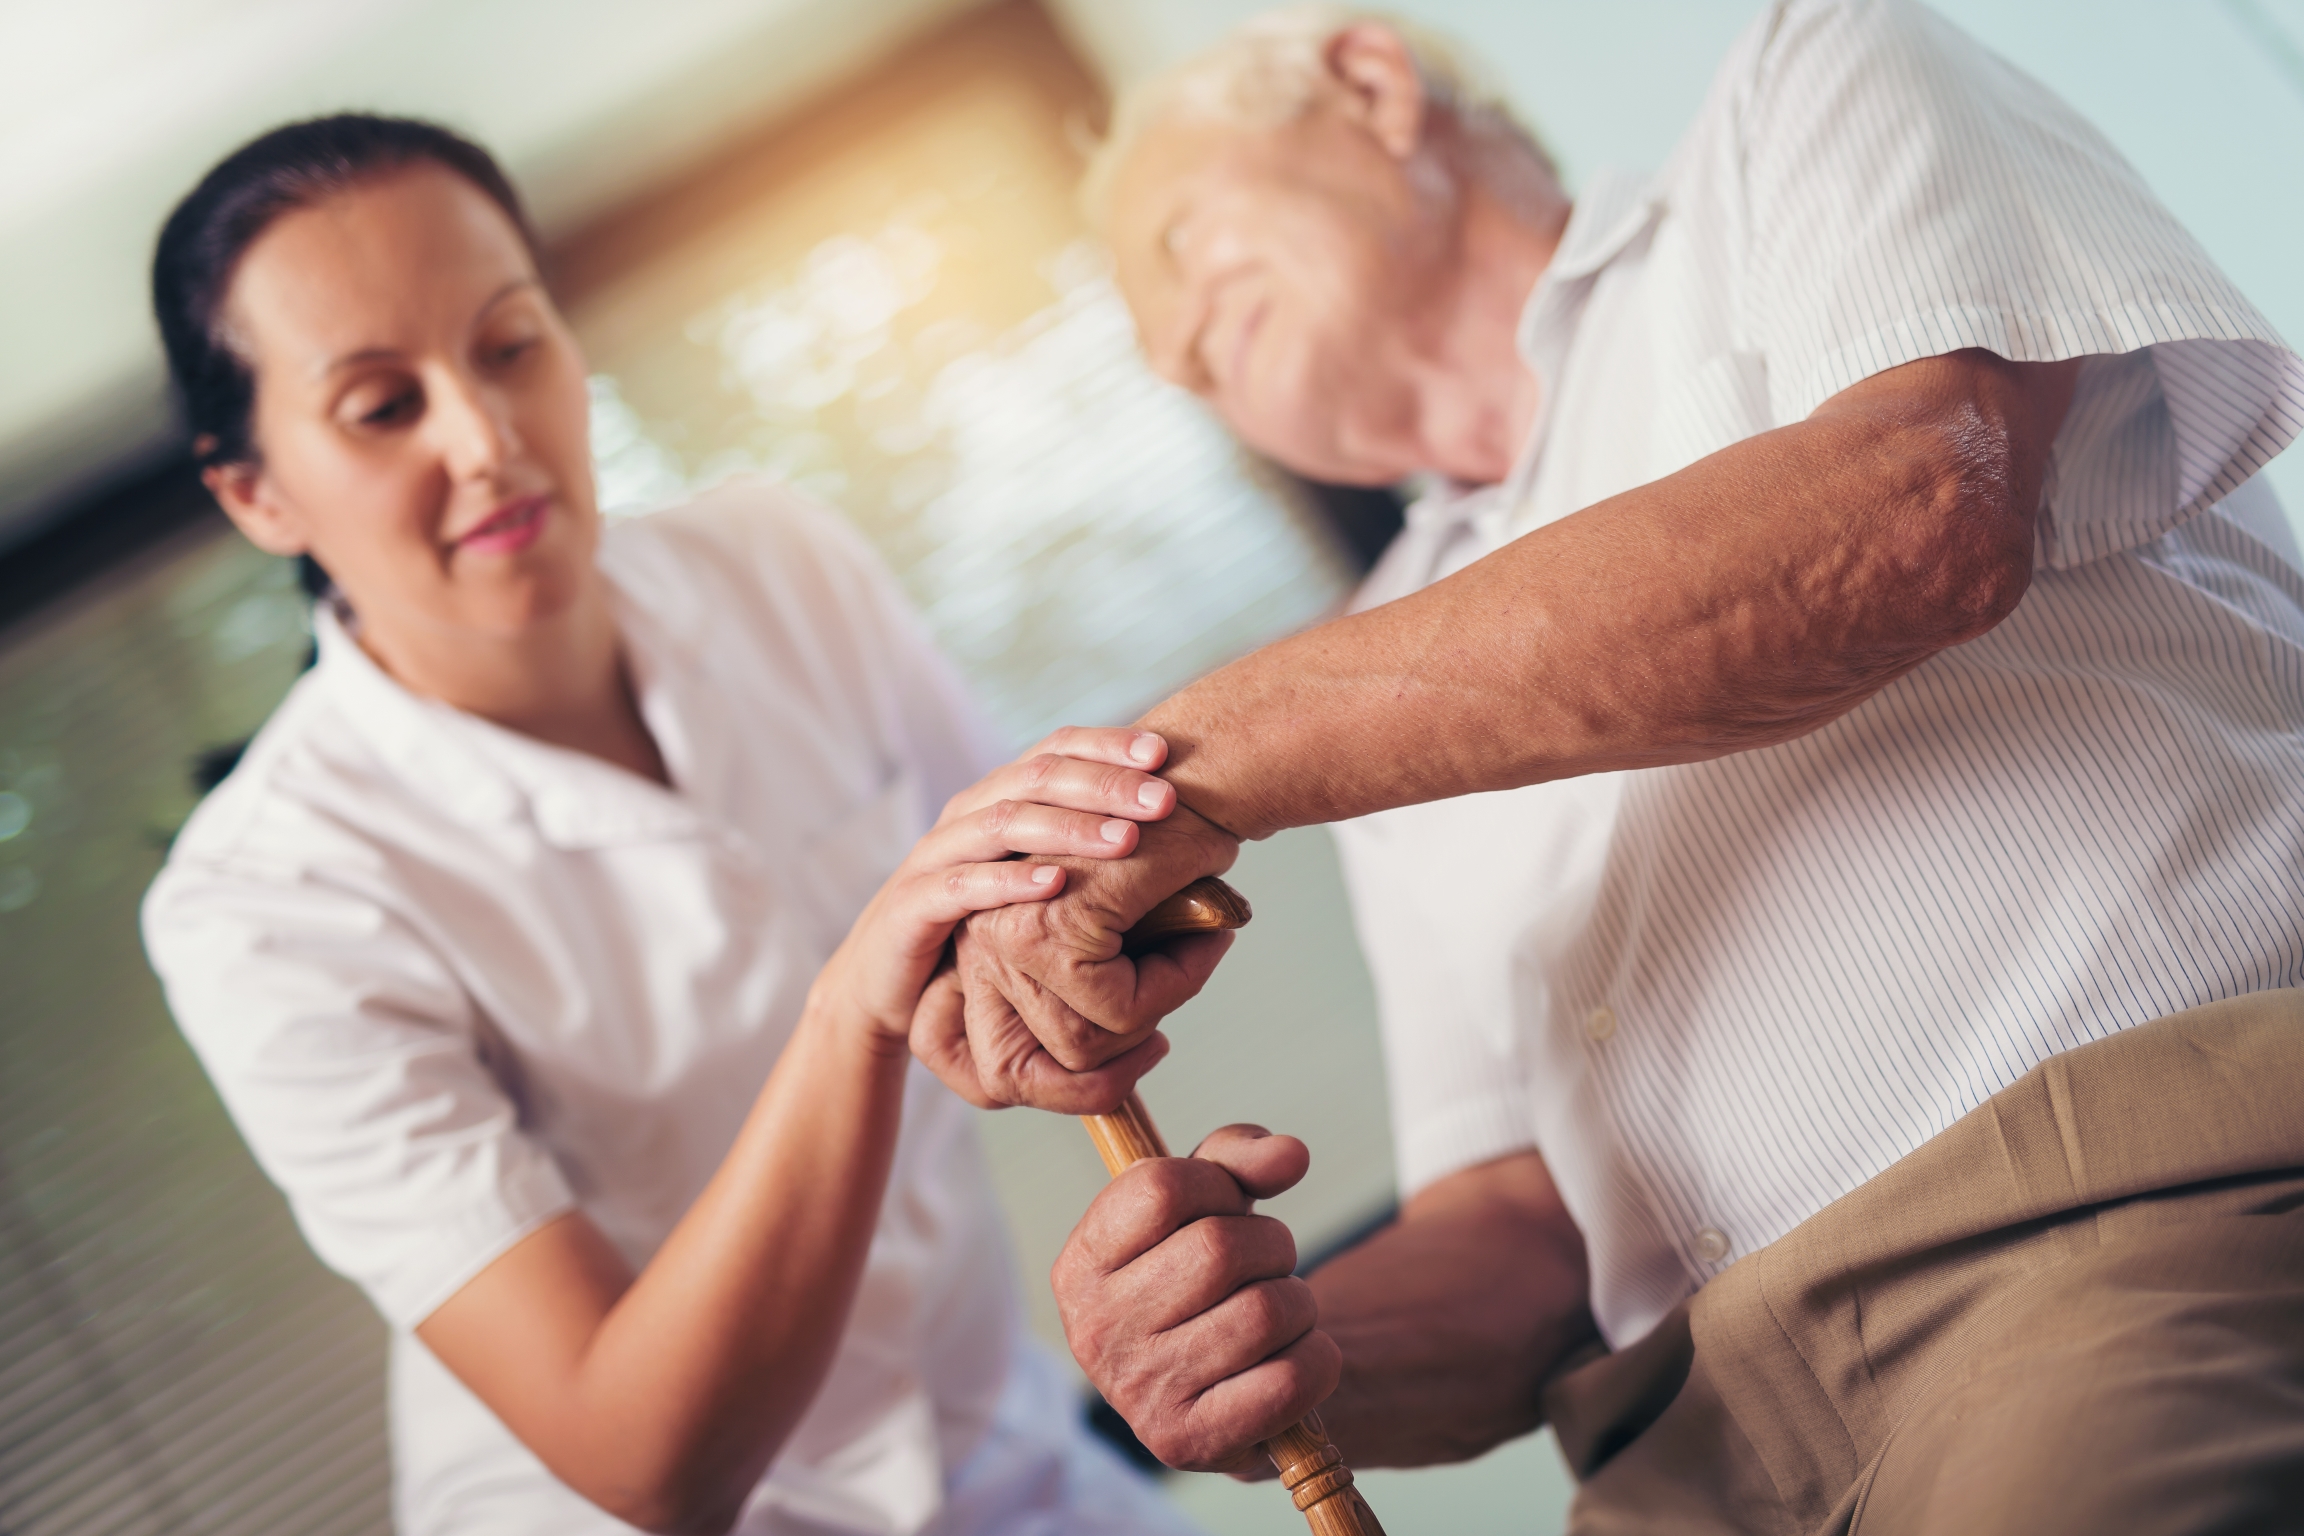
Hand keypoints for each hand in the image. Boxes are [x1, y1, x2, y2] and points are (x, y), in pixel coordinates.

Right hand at [810, 728, 1180, 1048]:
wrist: (890, 976)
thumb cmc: (981, 920)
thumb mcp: (1036, 872)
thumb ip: (1086, 846)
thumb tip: (1180, 832)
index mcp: (1001, 796)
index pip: (1057, 748)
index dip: (1108, 746)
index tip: (1164, 753)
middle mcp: (969, 812)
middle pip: (1038, 777)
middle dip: (1105, 785)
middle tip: (1164, 799)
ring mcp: (939, 853)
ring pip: (1005, 822)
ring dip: (1070, 829)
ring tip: (1127, 841)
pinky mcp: (914, 903)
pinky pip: (963, 884)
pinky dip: (1009, 881)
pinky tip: (1055, 886)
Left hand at [910, 798, 1240, 1109]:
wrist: (1200, 779)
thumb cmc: (1164, 860)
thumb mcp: (1116, 947)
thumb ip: (1087, 1006)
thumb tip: (1098, 1076)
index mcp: (979, 945)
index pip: (968, 1061)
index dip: (1040, 1090)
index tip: (1119, 1071)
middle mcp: (979, 939)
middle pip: (1012, 1070)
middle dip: (1099, 1075)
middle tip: (1157, 1041)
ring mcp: (1008, 931)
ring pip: (1076, 1046)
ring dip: (1151, 1019)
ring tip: (1193, 962)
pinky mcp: (1055, 922)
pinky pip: (1118, 1008)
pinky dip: (1174, 984)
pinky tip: (1205, 939)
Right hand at [1052, 1125, 1340, 1472]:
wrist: (1222, 1392)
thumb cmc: (1206, 1281)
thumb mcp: (1206, 1204)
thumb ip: (1238, 1157)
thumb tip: (1290, 1155)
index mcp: (1082, 1263)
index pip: (1163, 1188)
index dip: (1219, 1184)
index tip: (1228, 1205)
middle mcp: (1095, 1330)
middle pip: (1220, 1249)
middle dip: (1273, 1245)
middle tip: (1270, 1265)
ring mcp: (1136, 1392)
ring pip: (1265, 1313)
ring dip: (1299, 1304)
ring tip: (1281, 1314)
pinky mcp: (1186, 1443)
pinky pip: (1289, 1380)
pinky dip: (1317, 1359)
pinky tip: (1296, 1357)